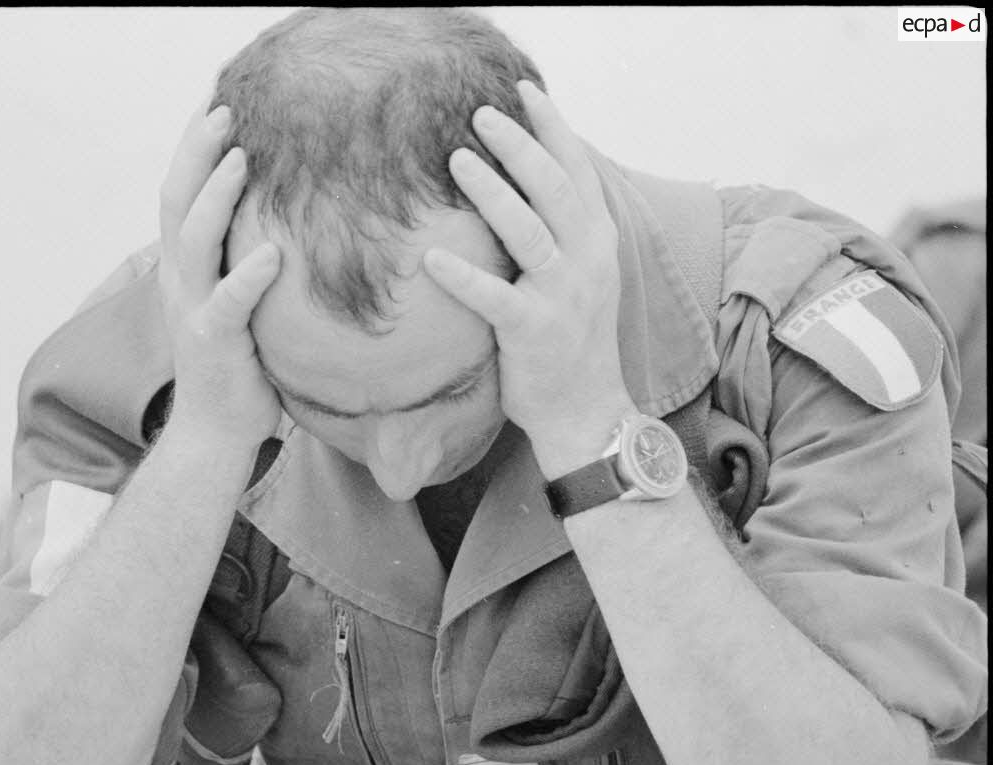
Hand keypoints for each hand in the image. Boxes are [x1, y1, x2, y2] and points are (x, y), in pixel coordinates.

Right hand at [157, 101, 281, 449]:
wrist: (217, 431)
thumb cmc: (238, 363)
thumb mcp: (236, 301)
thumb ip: (244, 259)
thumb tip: (284, 219)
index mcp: (185, 267)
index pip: (180, 194)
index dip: (193, 149)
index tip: (217, 105)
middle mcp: (180, 280)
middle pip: (176, 201)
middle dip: (196, 152)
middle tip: (224, 110)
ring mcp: (192, 310)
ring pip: (193, 241)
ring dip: (216, 197)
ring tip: (241, 159)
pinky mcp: (213, 342)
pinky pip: (228, 304)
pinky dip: (247, 276)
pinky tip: (273, 254)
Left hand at [422, 80, 636, 477]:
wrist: (587, 410)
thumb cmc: (572, 339)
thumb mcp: (583, 276)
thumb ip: (563, 231)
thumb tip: (528, 183)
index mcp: (598, 241)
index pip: (578, 170)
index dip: (552, 127)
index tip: (524, 89)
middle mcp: (587, 260)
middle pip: (553, 187)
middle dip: (518, 144)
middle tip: (480, 113)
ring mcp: (562, 296)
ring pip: (528, 230)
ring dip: (492, 191)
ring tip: (457, 158)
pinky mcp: (533, 331)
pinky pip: (493, 298)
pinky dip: (461, 277)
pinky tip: (430, 258)